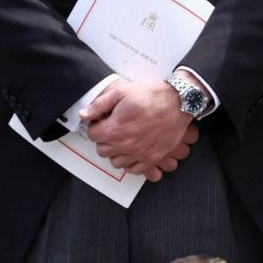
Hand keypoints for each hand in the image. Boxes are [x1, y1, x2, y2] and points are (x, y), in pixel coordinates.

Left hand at [80, 80, 198, 181]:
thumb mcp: (121, 92)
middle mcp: (126, 145)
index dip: (96, 126)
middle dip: (104, 139)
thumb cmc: (151, 96)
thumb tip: (84, 115)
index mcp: (115, 129)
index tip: (103, 121)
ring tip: (122, 140)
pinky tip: (132, 152)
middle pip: (102, 150)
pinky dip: (130, 163)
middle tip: (113, 129)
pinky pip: (134, 169)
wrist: (178, 103)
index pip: (92, 135)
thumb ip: (99, 105)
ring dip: (116, 152)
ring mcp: (139, 154)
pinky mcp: (152, 158)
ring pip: (116, 162)